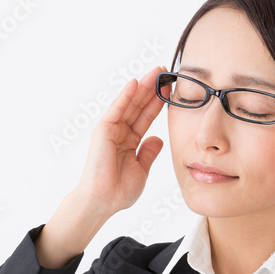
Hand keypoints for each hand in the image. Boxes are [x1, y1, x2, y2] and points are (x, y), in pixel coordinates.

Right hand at [74, 66, 167, 217]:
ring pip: (130, 104)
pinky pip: (116, 110)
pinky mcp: (103, 131)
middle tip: (166, 71)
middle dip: (152, 88)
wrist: (103, 202)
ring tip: (157, 71)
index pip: (146, 117)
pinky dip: (125, 96)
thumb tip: (158, 138)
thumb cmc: (119, 191)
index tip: (171, 89)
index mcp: (130, 142)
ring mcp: (111, 130)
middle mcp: (120, 133)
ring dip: (142, 87)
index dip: (158, 102)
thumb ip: (149, 152)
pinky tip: (135, 83)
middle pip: (139, 106)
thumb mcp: (141, 169)